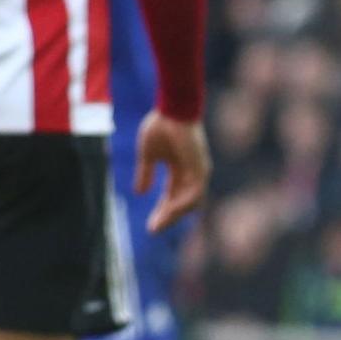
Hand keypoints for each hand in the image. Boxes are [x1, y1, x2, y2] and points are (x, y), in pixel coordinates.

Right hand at [133, 112, 210, 232]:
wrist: (172, 110)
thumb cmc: (161, 126)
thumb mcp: (148, 155)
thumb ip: (145, 173)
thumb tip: (139, 193)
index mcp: (180, 169)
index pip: (172, 196)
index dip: (162, 210)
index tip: (151, 225)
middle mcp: (192, 173)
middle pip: (182, 203)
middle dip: (168, 217)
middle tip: (153, 229)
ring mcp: (198, 171)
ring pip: (191, 202)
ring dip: (174, 214)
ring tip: (158, 224)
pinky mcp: (201, 168)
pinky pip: (194, 193)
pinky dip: (183, 204)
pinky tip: (169, 212)